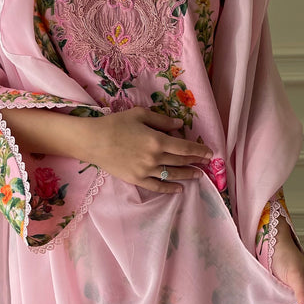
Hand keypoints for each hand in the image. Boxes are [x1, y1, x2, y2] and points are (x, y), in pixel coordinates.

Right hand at [76, 106, 211, 193]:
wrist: (93, 141)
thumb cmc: (116, 124)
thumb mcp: (140, 115)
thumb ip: (162, 121)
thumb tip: (180, 126)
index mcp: (157, 141)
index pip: (185, 148)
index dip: (199, 150)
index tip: (209, 153)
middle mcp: (155, 158)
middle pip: (181, 161)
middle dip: (196, 162)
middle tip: (206, 163)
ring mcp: (146, 171)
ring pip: (172, 175)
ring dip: (187, 175)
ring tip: (198, 175)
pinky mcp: (137, 179)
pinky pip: (157, 186)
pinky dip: (169, 188)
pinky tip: (179, 189)